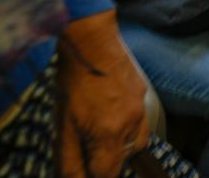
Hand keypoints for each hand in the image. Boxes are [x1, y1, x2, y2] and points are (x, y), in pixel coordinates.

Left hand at [57, 10, 148, 177]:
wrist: (94, 44)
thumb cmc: (74, 82)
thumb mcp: (63, 126)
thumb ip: (70, 159)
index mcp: (108, 135)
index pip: (107, 174)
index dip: (96, 176)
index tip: (87, 170)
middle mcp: (131, 125)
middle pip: (124, 160)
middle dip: (107, 160)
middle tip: (89, 146)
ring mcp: (141, 110)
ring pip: (136, 142)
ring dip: (120, 145)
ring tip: (101, 131)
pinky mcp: (144, 96)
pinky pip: (140, 122)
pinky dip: (127, 126)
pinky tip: (112, 113)